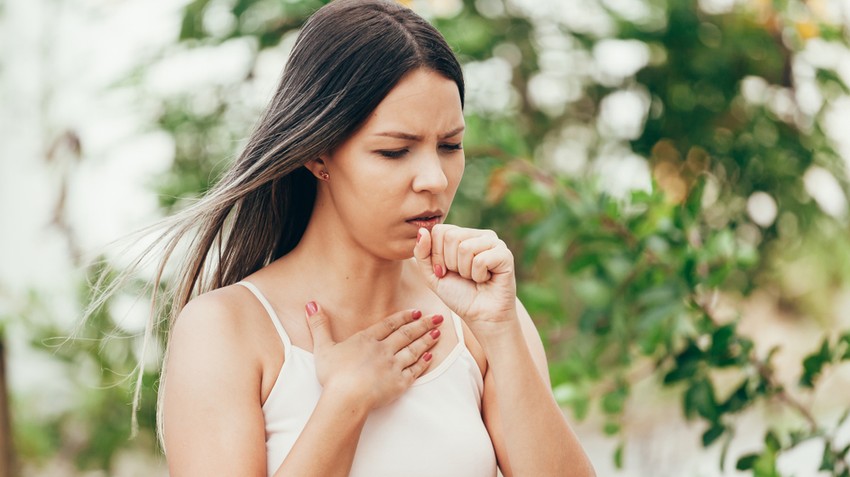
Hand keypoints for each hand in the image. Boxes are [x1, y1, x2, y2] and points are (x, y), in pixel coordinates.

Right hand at [304, 303, 443, 409]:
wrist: (347, 397)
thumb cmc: (333, 375)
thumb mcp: (323, 347)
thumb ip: (319, 325)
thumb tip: (311, 304)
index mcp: (367, 340)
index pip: (389, 325)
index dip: (403, 317)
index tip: (415, 312)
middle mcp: (383, 350)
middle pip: (406, 334)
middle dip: (423, 325)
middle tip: (437, 317)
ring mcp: (393, 366)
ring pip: (414, 350)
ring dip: (427, 341)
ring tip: (438, 333)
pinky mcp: (399, 383)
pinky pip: (415, 371)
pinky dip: (424, 363)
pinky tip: (431, 357)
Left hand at [413, 225, 516, 325]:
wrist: (480, 316)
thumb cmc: (458, 294)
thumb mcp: (432, 274)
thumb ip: (422, 253)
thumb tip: (422, 230)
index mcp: (462, 234)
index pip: (439, 230)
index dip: (436, 255)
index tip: (445, 271)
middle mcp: (479, 234)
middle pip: (451, 236)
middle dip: (450, 263)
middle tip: (462, 276)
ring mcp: (494, 243)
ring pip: (465, 247)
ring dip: (465, 271)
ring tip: (474, 277)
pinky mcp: (505, 255)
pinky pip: (481, 260)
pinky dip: (478, 276)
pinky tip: (486, 279)